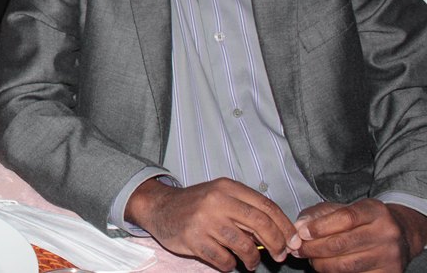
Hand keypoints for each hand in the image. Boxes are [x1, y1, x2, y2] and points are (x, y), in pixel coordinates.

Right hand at [125, 177, 295, 270]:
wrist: (160, 207)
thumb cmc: (197, 204)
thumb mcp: (220, 196)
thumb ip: (246, 209)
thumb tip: (279, 233)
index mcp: (227, 187)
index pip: (266, 206)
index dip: (285, 226)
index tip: (293, 241)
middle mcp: (217, 201)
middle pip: (260, 225)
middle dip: (277, 244)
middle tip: (280, 255)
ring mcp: (204, 221)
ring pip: (244, 246)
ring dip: (253, 260)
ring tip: (250, 262)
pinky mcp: (193, 239)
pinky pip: (223, 260)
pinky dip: (230, 265)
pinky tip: (228, 260)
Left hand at [290, 199, 426, 272]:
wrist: (399, 234)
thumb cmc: (362, 220)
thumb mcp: (342, 208)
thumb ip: (317, 215)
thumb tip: (298, 228)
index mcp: (375, 211)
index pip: (345, 218)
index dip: (319, 227)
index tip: (302, 233)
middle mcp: (386, 233)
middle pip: (342, 244)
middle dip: (314, 248)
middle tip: (298, 249)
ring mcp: (390, 256)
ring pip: (347, 265)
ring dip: (321, 263)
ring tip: (310, 258)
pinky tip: (327, 266)